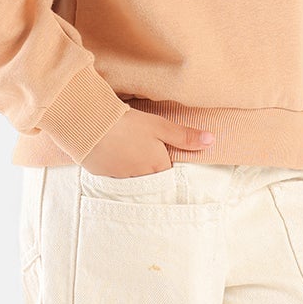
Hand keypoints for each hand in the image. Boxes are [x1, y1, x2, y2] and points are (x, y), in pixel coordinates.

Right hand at [82, 109, 214, 177]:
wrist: (90, 125)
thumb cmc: (128, 124)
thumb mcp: (160, 126)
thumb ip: (185, 136)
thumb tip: (212, 141)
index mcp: (156, 167)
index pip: (167, 172)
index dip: (164, 160)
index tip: (160, 150)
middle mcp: (139, 178)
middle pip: (148, 176)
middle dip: (146, 165)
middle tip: (139, 146)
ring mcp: (118, 178)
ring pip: (129, 175)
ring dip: (129, 165)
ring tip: (124, 146)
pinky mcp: (100, 173)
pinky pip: (111, 172)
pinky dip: (112, 163)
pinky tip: (109, 149)